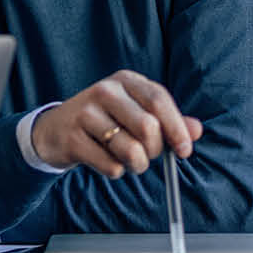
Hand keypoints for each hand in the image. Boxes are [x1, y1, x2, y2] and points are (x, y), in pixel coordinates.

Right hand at [30, 70, 203, 177]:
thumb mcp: (136, 113)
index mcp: (125, 80)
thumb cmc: (106, 122)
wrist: (54, 130)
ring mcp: (84, 113)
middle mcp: (104, 91)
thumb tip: (197, 130)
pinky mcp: (72, 138)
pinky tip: (106, 161)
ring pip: (131, 149)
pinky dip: (116, 171)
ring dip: (137, 165)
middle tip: (148, 155)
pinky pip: (111, 165)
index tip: (184, 150)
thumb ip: (169, 121)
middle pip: (148, 127)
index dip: (177, 128)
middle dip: (155, 150)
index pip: (159, 100)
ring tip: (130, 162)